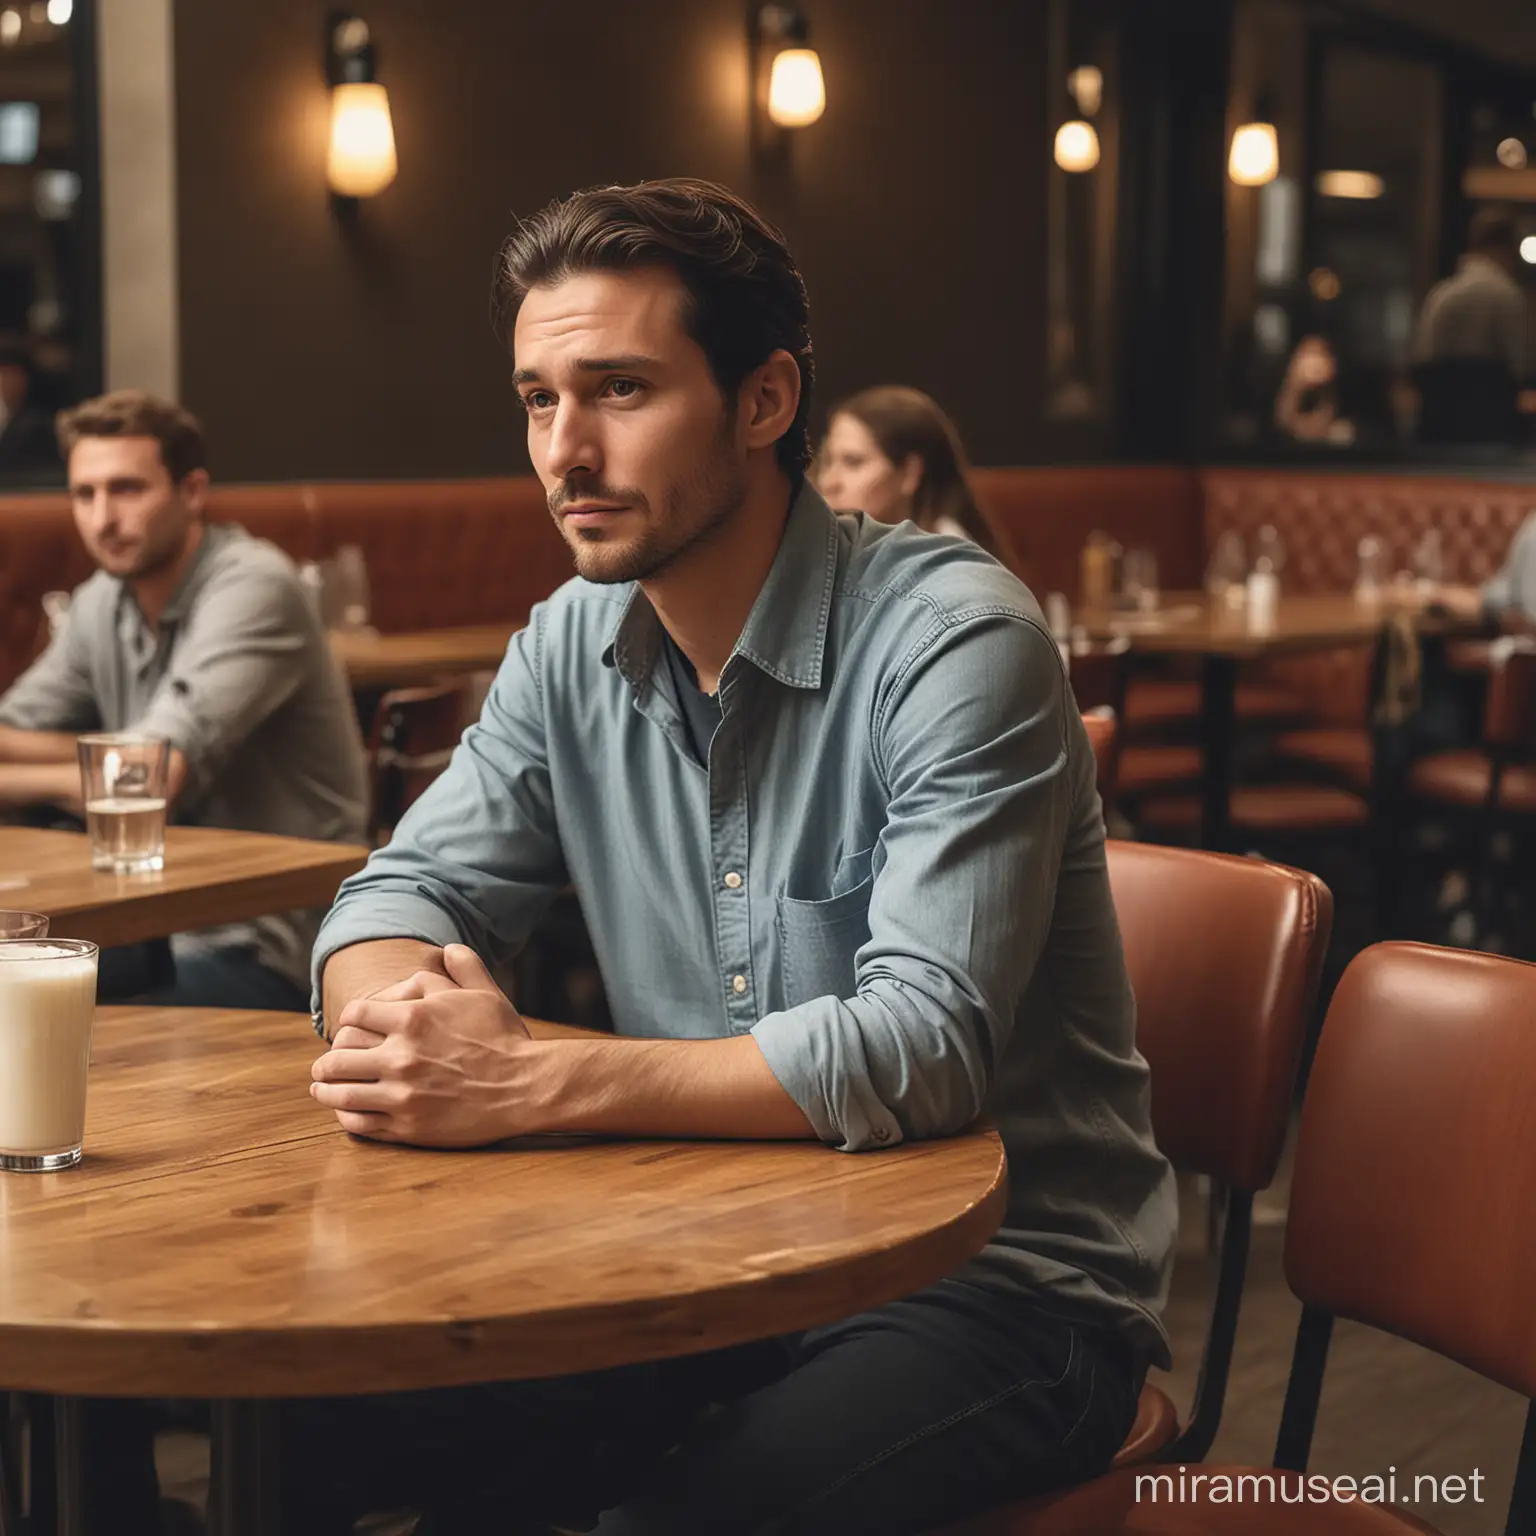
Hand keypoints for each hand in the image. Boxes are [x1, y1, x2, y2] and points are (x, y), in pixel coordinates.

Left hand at [311, 944, 537, 1146]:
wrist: (526, 1087)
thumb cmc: (505, 1039)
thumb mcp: (486, 994)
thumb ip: (464, 966)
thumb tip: (448, 949)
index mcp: (413, 1018)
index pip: (353, 1016)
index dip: (347, 1022)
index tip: (348, 1030)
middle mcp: (400, 1056)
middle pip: (337, 1057)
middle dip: (326, 1061)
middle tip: (325, 1065)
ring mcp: (402, 1094)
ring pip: (341, 1092)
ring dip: (326, 1089)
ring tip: (323, 1087)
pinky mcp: (408, 1126)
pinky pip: (360, 1123)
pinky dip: (345, 1115)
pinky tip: (346, 1111)